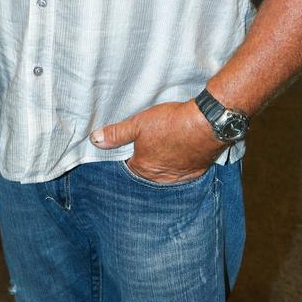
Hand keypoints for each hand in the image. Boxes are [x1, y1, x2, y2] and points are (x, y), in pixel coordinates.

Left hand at [90, 100, 224, 183]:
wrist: (206, 124)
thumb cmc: (170, 123)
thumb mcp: (137, 123)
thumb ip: (116, 134)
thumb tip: (95, 140)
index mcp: (143, 169)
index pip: (127, 168)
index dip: (126, 156)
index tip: (127, 148)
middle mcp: (159, 178)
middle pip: (145, 172)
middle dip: (143, 160)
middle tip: (146, 144)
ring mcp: (179, 177)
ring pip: (163, 173)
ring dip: (161, 163)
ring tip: (162, 146)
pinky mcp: (195, 173)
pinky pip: (181, 172)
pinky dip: (178, 164)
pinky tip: (178, 151)